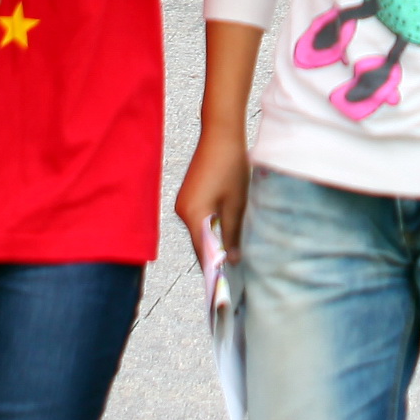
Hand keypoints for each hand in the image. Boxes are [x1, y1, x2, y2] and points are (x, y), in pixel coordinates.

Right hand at [174, 126, 248, 272]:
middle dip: (215, 257)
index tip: (226, 286)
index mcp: (193, 215)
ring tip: (233, 256)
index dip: (214, 269)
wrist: (220, 133)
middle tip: (234, 274)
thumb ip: (232, 233)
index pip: (202, 252)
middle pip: (199, 244)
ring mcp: (183, 203)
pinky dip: (211, 229)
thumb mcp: (237, 203)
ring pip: (199, 232)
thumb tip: (231, 260)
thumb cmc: (230, 167)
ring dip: (214, 243)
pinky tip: (227, 233)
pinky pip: (199, 220)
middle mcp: (182, 212)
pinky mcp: (188, 196)